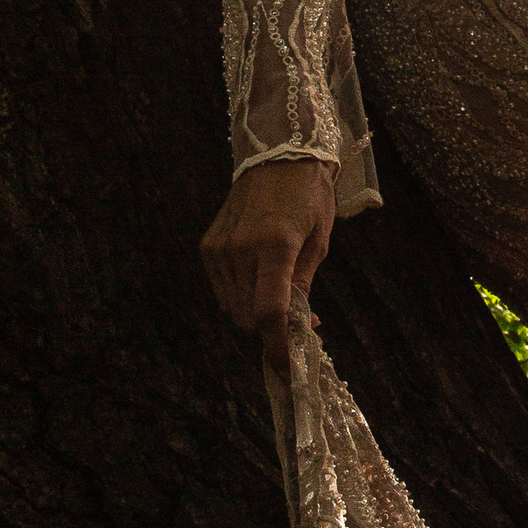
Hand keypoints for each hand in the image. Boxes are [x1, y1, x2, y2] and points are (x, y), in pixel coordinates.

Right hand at [201, 158, 338, 379]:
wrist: (277, 155)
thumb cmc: (308, 197)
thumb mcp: (319, 241)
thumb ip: (303, 286)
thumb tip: (298, 328)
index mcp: (276, 245)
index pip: (269, 312)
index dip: (278, 347)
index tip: (289, 372)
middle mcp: (241, 248)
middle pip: (249, 317)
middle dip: (272, 330)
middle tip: (300, 322)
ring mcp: (219, 248)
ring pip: (233, 309)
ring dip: (255, 314)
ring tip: (282, 294)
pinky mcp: (208, 247)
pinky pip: (223, 290)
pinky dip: (241, 296)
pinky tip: (260, 278)